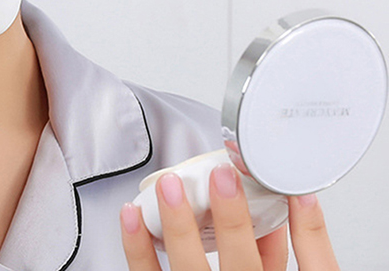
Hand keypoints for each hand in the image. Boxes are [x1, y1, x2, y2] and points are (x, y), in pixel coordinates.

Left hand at [120, 165, 339, 269]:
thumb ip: (308, 247)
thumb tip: (301, 202)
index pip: (279, 263)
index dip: (279, 228)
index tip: (256, 185)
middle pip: (238, 267)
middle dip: (229, 222)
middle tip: (219, 178)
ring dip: (177, 228)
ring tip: (171, 188)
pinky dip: (138, 248)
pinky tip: (133, 217)